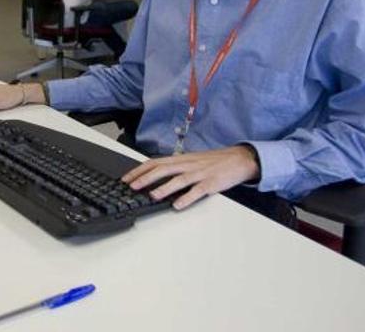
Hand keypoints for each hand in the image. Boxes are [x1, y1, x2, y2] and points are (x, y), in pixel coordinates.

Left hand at [120, 146, 258, 209]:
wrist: (239, 159)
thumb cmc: (213, 161)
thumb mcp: (190, 160)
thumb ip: (174, 167)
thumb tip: (154, 175)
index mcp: (180, 159)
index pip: (155, 162)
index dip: (139, 170)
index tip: (126, 178)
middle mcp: (187, 164)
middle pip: (163, 169)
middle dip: (145, 178)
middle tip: (132, 186)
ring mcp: (199, 173)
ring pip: (179, 179)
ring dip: (164, 188)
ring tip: (152, 195)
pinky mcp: (211, 183)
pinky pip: (198, 191)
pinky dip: (187, 198)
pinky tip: (177, 205)